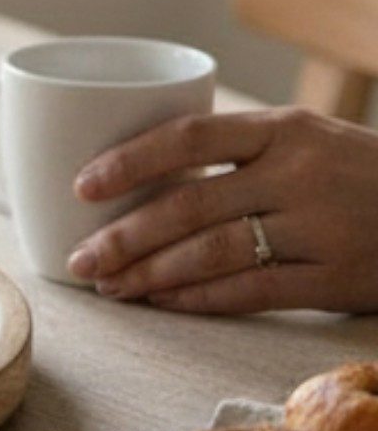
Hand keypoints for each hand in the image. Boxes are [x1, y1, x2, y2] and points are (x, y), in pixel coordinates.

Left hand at [68, 108, 377, 313]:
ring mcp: (320, 230)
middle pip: (191, 205)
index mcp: (283, 129)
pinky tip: (161, 301)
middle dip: (125, 235)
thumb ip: (238, 151)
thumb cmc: (355, 172)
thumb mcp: (305, 139)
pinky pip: (252, 292)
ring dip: (151, 273)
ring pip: (214, 253)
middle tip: (81, 256)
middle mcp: (299, 175)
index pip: (190, 138)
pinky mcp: (337, 280)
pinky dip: (198, 298)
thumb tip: (138, 172)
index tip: (81, 185)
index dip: (129, 162)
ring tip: (110, 284)